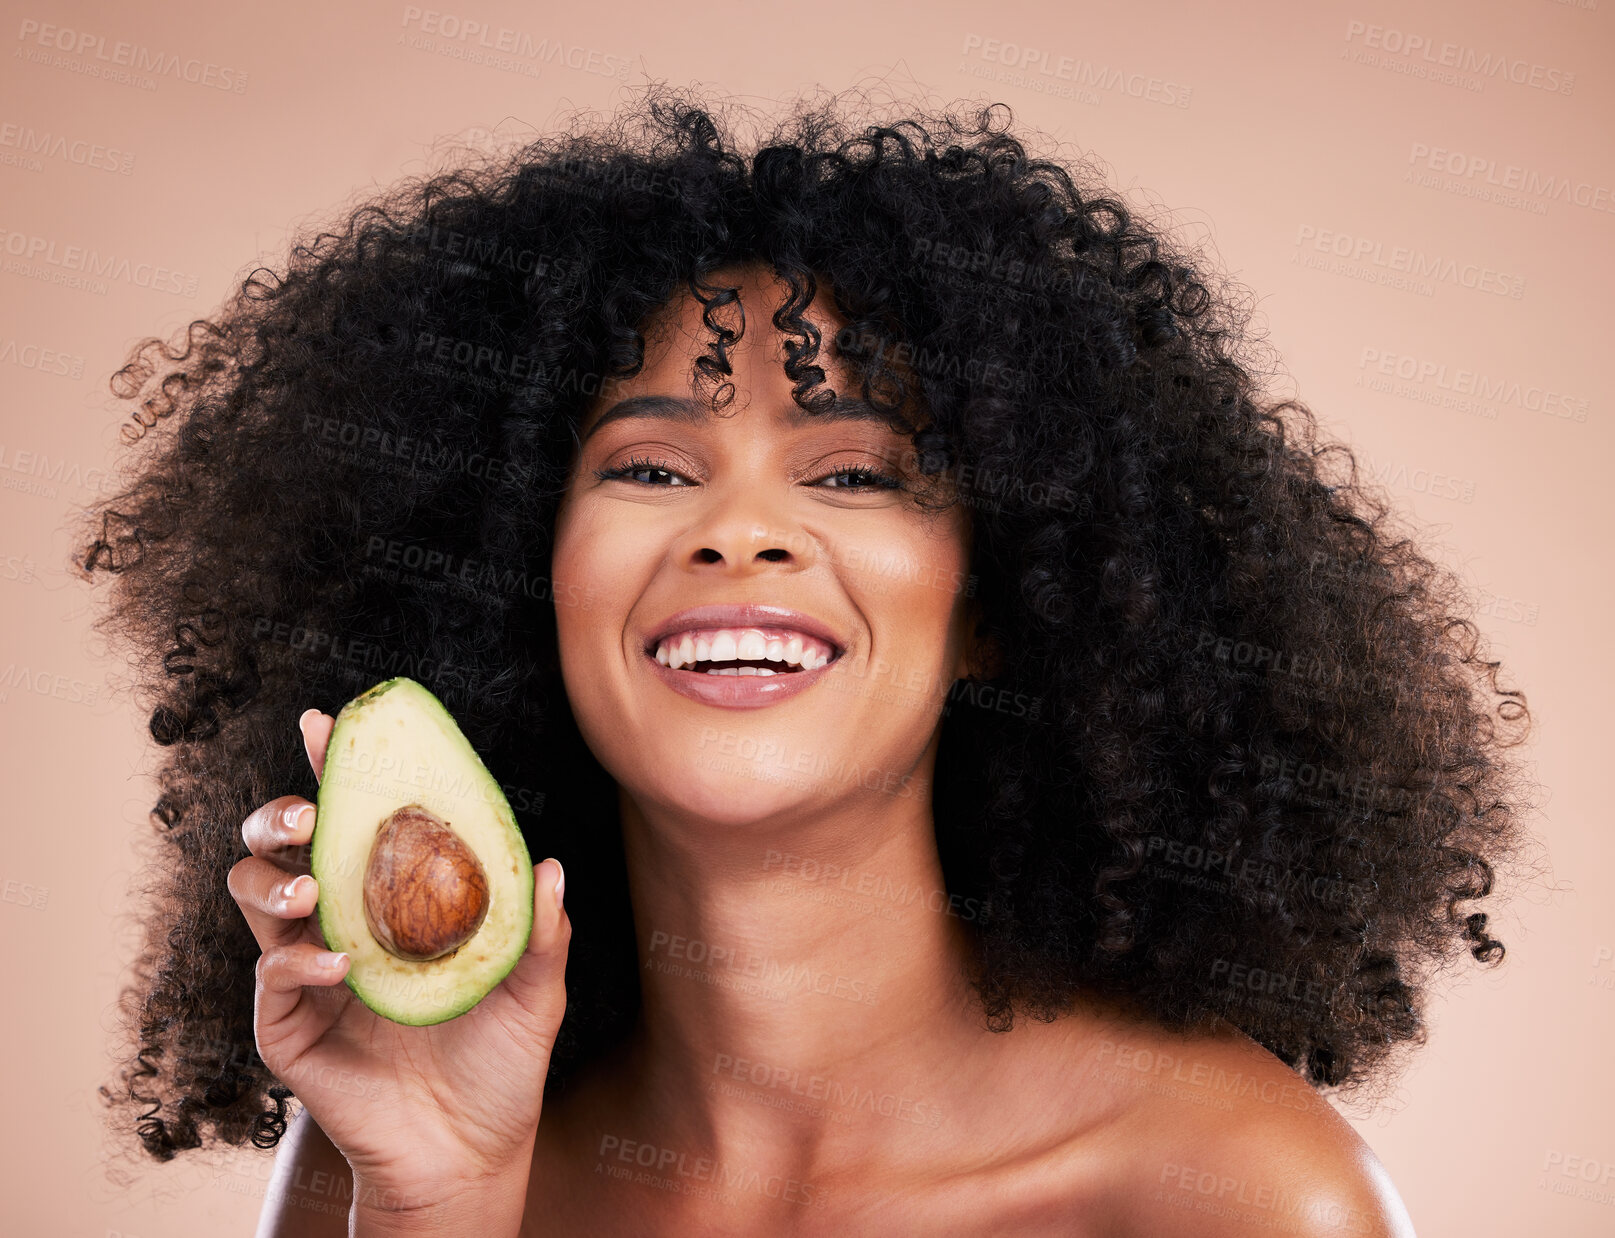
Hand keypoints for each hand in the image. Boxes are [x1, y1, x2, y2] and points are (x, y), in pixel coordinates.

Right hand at [228, 708, 568, 1208]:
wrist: (472, 1151)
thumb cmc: (502, 1062)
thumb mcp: (536, 991)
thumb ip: (542, 932)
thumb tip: (550, 866)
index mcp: (392, 898)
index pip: (355, 819)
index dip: (332, 768)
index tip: (325, 723)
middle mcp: (341, 922)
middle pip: (280, 845)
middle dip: (279, 815)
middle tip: (310, 814)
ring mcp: (307, 973)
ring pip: (253, 895)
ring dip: (272, 878)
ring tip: (312, 887)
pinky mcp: (288, 1027)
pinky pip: (270, 976)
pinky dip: (298, 960)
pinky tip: (341, 962)